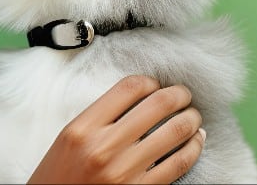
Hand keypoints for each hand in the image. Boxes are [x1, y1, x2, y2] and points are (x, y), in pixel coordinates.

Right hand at [27, 75, 205, 183]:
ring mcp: (125, 171)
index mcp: (82, 128)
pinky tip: (196, 141)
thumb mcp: (69, 138)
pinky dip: (193, 148)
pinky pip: (179, 164)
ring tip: (193, 116)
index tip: (155, 84)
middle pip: (157, 105)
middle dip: (178, 95)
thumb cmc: (60, 174)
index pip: (127, 89)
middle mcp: (104, 147)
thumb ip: (97, 117)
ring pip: (174, 132)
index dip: (149, 81)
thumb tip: (138, 100)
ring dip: (191, 119)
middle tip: (184, 94)